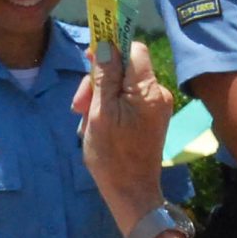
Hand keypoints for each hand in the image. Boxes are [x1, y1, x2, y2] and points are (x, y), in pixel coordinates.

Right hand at [72, 40, 172, 230]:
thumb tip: (105, 44)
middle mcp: (157, 93)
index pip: (133, 48)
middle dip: (98, 81)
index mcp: (148, 90)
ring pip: (122, 86)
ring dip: (100, 98)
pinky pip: (127, 101)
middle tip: (78, 105)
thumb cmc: (112, 156)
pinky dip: (110, 109)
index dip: (111, 46)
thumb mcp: (100, 112)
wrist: (131, 193)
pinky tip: (97, 128)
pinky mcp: (151, 119)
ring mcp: (156, 107)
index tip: (89, 56)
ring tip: (85, 123)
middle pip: (124, 68)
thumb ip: (104, 76)